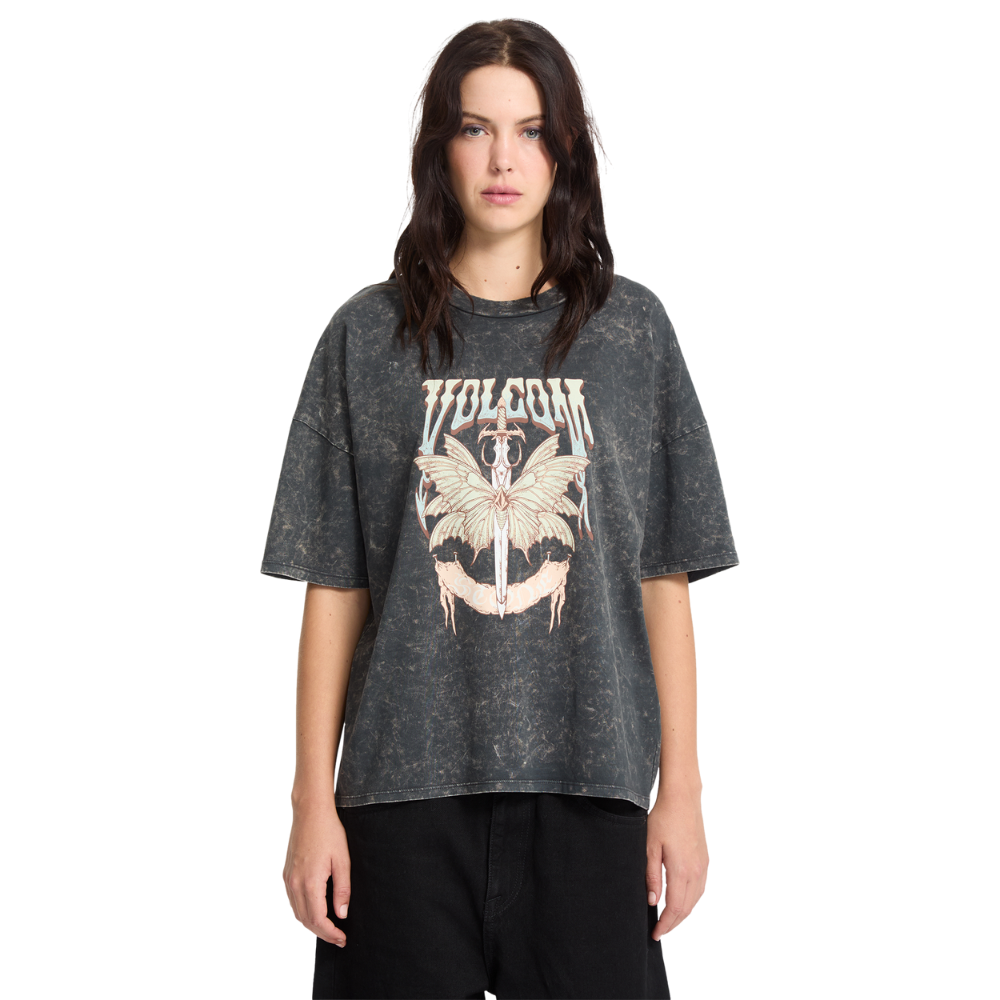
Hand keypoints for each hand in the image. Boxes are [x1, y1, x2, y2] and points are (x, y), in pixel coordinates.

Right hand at [283, 798, 351, 946]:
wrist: (310, 812)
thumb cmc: (329, 832)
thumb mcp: (342, 860)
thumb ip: (342, 889)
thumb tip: (342, 914)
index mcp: (310, 883)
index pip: (318, 920)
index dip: (330, 933)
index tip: (342, 938)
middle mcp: (295, 884)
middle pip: (305, 921)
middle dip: (322, 933)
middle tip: (338, 937)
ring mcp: (288, 879)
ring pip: (296, 913)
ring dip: (311, 925)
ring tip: (328, 928)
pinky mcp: (286, 873)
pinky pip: (292, 901)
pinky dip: (302, 912)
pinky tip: (313, 911)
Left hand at [646, 787, 708, 940]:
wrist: (683, 798)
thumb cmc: (663, 818)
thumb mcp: (650, 846)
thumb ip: (652, 876)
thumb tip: (653, 901)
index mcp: (680, 871)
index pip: (674, 908)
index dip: (665, 925)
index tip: (655, 934)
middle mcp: (696, 872)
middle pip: (686, 909)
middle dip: (673, 923)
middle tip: (660, 931)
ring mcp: (703, 866)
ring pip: (696, 901)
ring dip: (683, 914)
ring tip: (670, 920)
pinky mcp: (706, 860)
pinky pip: (701, 889)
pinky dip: (692, 901)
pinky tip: (684, 901)